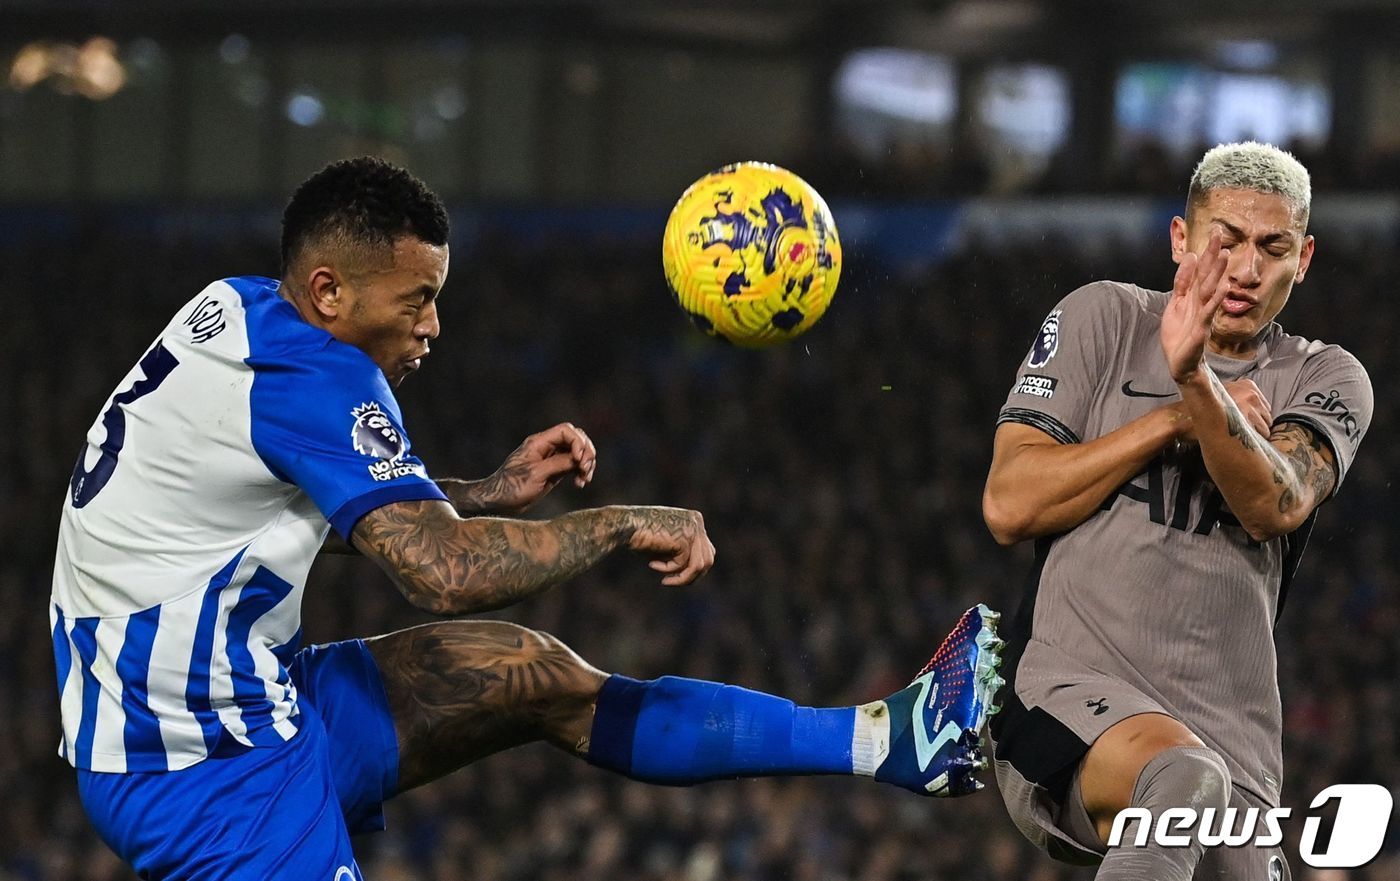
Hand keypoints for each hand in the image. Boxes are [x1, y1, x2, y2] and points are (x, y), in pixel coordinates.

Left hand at [483, 423, 596, 513]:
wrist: (499, 502)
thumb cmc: (511, 487)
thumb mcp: (536, 474)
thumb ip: (559, 463)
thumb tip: (579, 458)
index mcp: (539, 442)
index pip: (566, 431)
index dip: (578, 442)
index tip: (580, 460)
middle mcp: (546, 447)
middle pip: (575, 439)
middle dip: (586, 452)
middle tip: (585, 469)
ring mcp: (551, 459)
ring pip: (577, 453)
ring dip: (585, 464)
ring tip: (585, 479)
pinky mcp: (554, 471)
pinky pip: (573, 465)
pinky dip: (580, 472)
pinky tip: (580, 484)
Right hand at [625, 506, 714, 585]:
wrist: (625, 525)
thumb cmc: (640, 536)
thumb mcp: (667, 546)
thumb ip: (683, 554)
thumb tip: (698, 573)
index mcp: (695, 519)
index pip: (707, 551)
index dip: (692, 568)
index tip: (674, 576)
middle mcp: (697, 521)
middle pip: (708, 559)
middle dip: (691, 576)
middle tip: (671, 581)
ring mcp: (693, 529)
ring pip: (699, 565)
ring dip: (681, 578)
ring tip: (665, 580)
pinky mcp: (685, 538)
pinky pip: (684, 565)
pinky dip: (668, 570)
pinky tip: (652, 564)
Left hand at [1161, 230, 1228, 382]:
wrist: (1180, 362)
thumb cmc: (1179, 333)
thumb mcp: (1175, 303)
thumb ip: (1182, 282)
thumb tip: (1190, 258)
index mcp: (1193, 296)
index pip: (1201, 270)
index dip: (1206, 252)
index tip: (1214, 232)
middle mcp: (1200, 302)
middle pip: (1207, 275)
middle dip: (1213, 255)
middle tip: (1219, 234)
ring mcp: (1202, 314)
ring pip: (1210, 290)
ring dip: (1217, 272)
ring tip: (1224, 254)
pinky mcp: (1201, 328)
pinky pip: (1209, 312)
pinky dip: (1215, 299)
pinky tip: (1222, 287)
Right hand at [1170, 379, 1271, 443]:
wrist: (1183, 418)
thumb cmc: (1199, 410)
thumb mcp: (1221, 396)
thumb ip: (1239, 400)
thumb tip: (1253, 413)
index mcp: (1247, 385)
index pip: (1264, 405)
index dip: (1254, 417)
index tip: (1242, 422)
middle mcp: (1251, 392)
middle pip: (1267, 416)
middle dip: (1256, 425)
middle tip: (1238, 430)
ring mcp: (1250, 405)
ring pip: (1266, 427)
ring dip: (1254, 434)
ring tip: (1236, 436)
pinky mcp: (1247, 419)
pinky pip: (1261, 435)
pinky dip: (1253, 441)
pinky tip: (1238, 439)